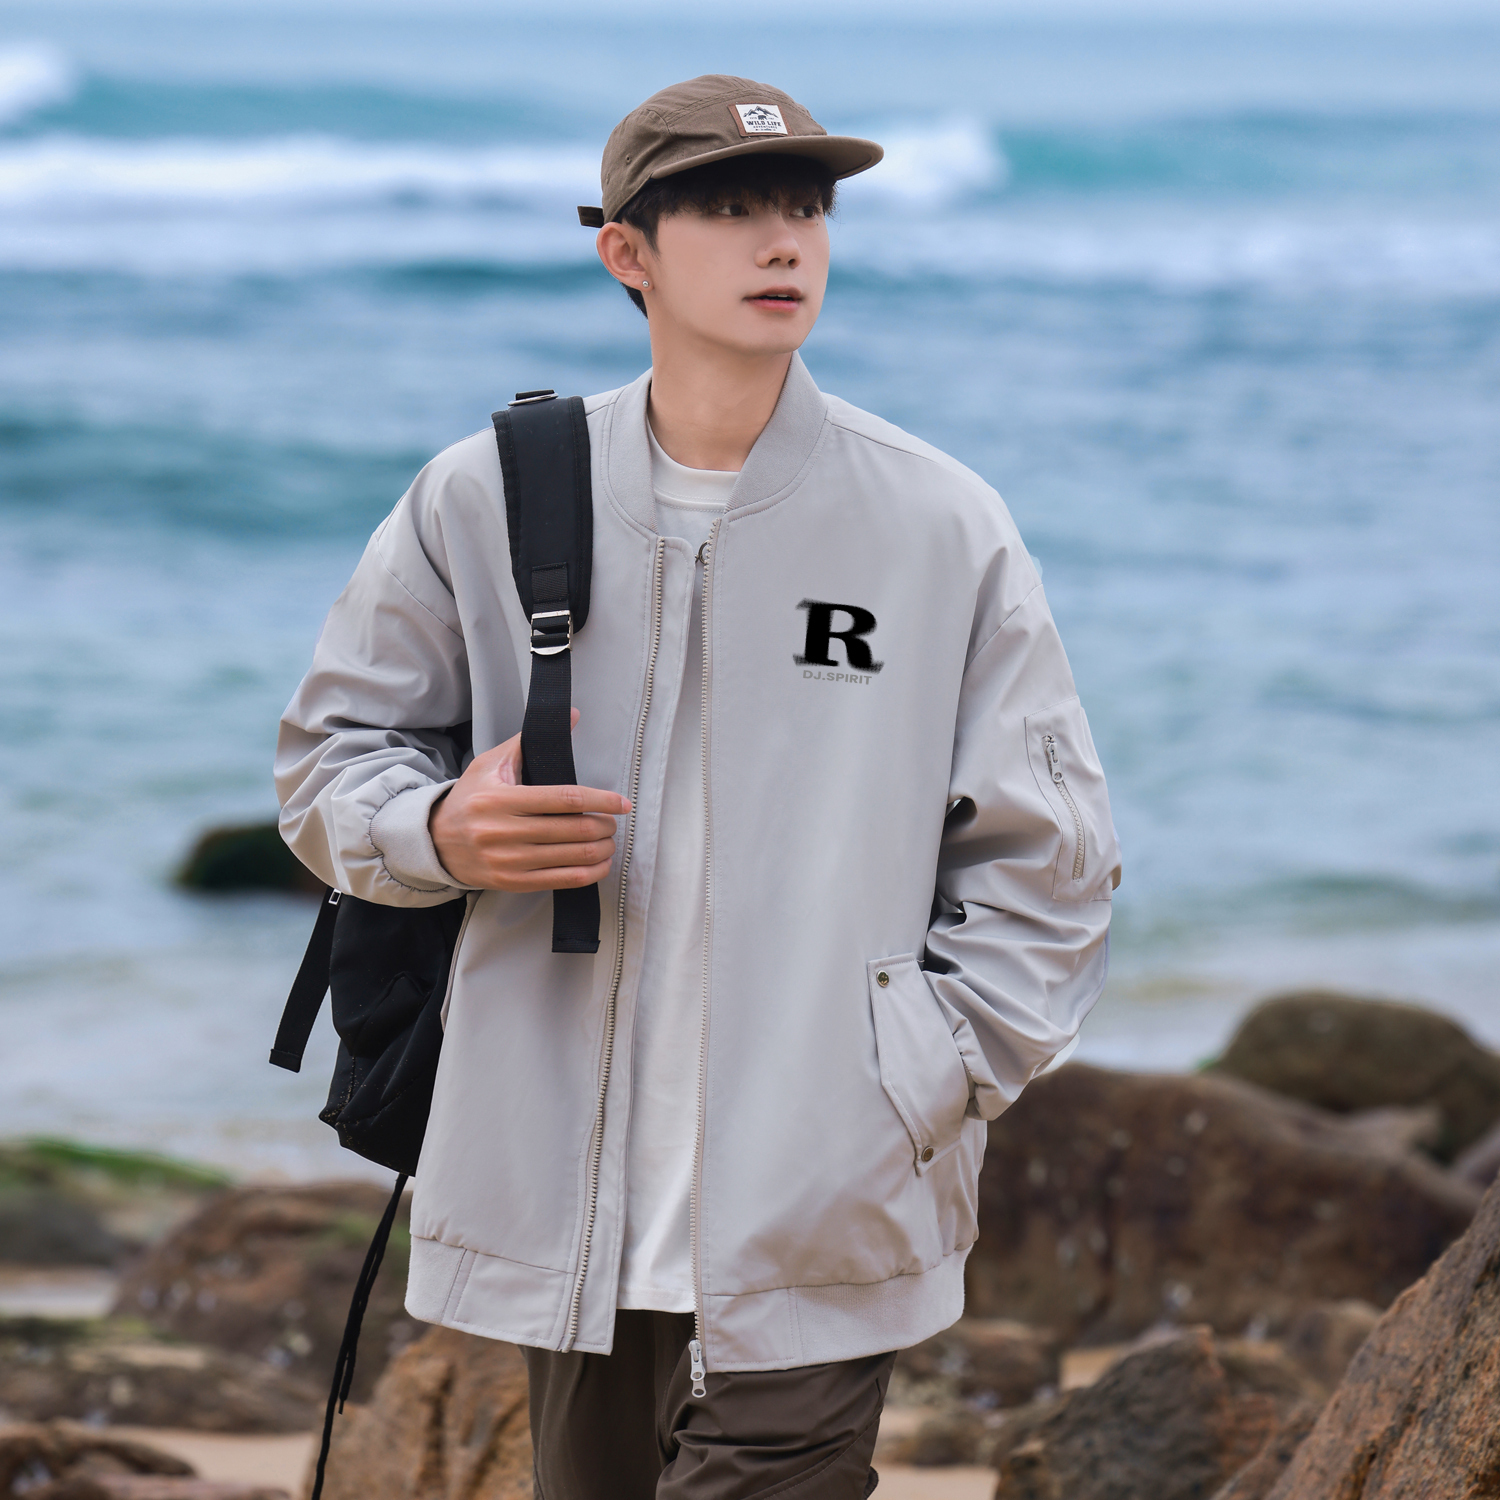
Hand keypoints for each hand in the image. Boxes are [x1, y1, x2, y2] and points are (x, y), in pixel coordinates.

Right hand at [429, 712, 629, 890]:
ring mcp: (508, 860)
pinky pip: (561, 880)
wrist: (435, 841)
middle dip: (604, 825)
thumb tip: (571, 715)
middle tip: (613, 821)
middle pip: (574, 829)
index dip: (600, 800)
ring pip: (572, 856)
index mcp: (501, 798)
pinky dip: (589, 873)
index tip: (622, 803)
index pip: (565, 798)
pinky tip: (599, 864)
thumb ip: (530, 742)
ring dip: (601, 849)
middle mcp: (504, 831)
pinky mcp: (511, 882)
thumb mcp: (491, 764)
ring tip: (609, 841)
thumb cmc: (470, 799)